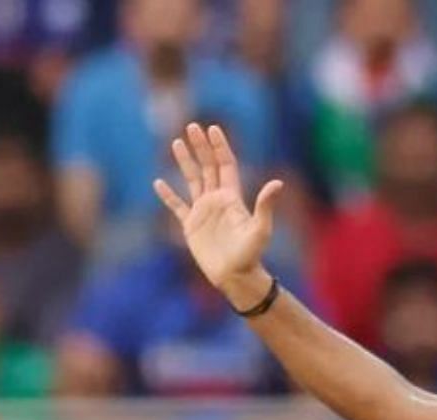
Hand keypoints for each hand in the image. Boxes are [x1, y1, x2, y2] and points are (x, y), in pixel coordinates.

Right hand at [153, 122, 282, 308]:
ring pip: (192, 180)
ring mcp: (203, 212)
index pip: (225, 165)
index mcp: (232, 198)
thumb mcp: (260, 229)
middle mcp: (217, 201)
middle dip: (201, 147)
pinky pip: (177, 206)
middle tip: (192, 126)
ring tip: (176, 142)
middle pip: (208, 166)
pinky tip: (158, 183)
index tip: (213, 129)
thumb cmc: (250, 254)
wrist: (235, 277)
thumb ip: (265, 205)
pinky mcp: (190, 226)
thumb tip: (278, 183)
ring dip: (185, 162)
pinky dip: (167, 195)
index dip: (220, 147)